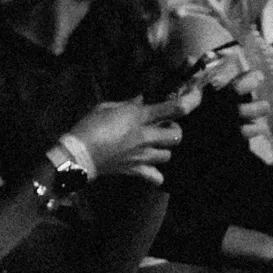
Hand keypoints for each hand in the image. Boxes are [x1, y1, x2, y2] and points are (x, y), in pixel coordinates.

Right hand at [68, 92, 189, 181]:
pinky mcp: (135, 170)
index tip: (196, 96)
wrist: (75, 154)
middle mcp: (145, 136)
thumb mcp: (104, 107)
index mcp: (137, 117)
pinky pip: (156, 177)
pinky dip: (156, 174)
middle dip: (174, 130)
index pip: (173, 108)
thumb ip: (125, 104)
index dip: (190, 101)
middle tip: (164, 127)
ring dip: (164, 149)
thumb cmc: (87, 126)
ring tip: (153, 146)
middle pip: (176, 135)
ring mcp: (142, 155)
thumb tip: (140, 100)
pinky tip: (150, 168)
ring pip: (168, 155)